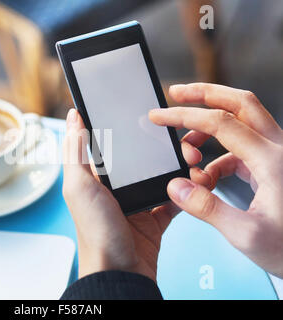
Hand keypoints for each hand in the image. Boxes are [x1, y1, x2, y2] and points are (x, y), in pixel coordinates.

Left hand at [63, 108, 210, 280]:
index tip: (146, 114)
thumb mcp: (79, 186)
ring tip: (193, 160)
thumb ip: (76, 152)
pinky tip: (195, 180)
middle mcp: (115, 186)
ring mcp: (136, 201)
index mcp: (95, 176)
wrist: (120, 272)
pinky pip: (173, 198)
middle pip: (141, 156)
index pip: (111, 143)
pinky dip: (185, 191)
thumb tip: (73, 117)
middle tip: (180, 142)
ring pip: (160, 175)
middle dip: (161, 146)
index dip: (126, 127)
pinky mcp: (154, 216)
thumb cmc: (95, 231)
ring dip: (178, 166)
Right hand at [149, 83, 282, 277]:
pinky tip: (206, 177)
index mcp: (272, 160)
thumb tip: (176, 186)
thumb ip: (207, 208)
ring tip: (187, 152)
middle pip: (240, 102)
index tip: (159, 116)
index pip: (220, 122)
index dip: (185, 115)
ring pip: (241, 121)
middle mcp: (278, 149)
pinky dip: (217, 155)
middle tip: (175, 92)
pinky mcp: (273, 165)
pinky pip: (240, 147)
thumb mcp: (247, 235)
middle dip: (204, 94)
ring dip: (208, 127)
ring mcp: (277, 155)